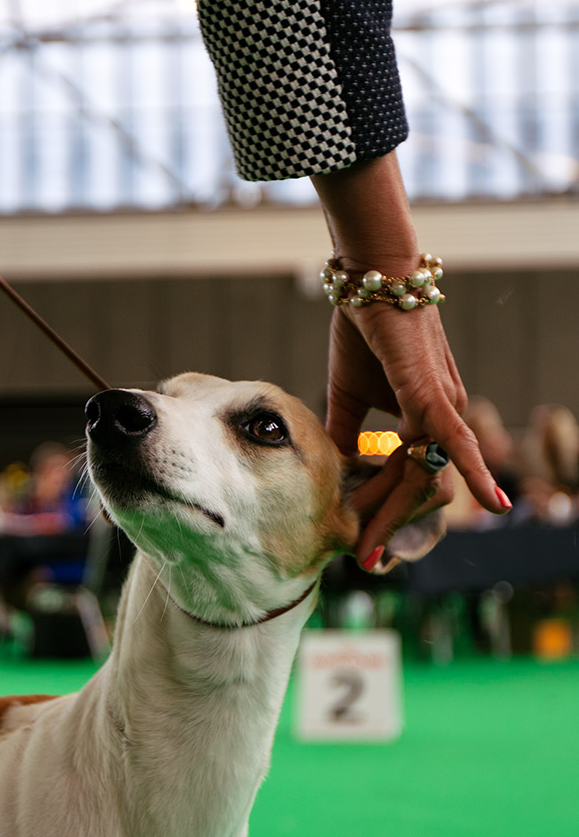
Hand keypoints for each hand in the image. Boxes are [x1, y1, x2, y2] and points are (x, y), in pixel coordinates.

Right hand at [327, 299, 510, 566]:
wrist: (369, 281)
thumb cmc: (364, 331)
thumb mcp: (348, 393)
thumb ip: (347, 430)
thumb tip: (341, 466)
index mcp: (426, 419)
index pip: (411, 479)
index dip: (388, 514)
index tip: (365, 547)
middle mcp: (444, 416)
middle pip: (423, 488)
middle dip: (391, 525)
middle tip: (364, 555)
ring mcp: (443, 406)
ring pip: (425, 476)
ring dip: (395, 512)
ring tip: (367, 543)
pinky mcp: (433, 393)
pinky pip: (454, 441)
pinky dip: (476, 472)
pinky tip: (495, 504)